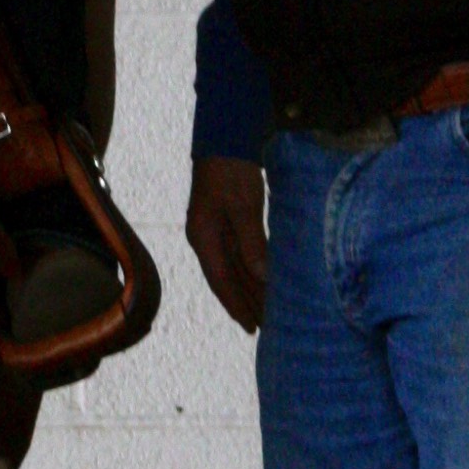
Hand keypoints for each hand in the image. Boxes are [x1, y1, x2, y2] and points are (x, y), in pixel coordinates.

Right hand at [187, 155, 267, 333]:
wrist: (224, 140)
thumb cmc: (231, 169)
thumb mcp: (242, 205)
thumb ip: (251, 241)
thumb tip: (261, 276)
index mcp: (204, 237)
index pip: (221, 280)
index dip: (236, 305)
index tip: (250, 326)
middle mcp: (206, 239)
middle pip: (227, 279)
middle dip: (245, 303)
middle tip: (264, 328)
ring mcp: (215, 232)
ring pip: (234, 269)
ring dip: (249, 290)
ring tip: (265, 312)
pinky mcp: (228, 223)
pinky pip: (241, 255)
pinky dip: (252, 272)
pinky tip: (263, 282)